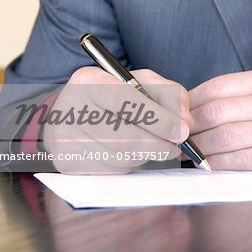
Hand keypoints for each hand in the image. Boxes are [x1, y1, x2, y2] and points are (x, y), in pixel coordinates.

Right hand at [44, 67, 192, 173]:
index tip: (183, 132)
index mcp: (89, 82)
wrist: (75, 113)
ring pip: (122, 157)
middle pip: (125, 136)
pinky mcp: (67, 162)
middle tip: (177, 146)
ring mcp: (65, 138)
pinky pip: (112, 170)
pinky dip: (129, 163)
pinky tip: (129, 151)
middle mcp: (71, 109)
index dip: (160, 120)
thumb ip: (169, 95)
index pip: (127, 102)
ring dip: (146, 155)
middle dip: (159, 144)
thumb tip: (185, 122)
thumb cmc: (116, 96)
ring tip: (151, 144)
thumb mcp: (142, 83)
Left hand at [189, 67, 251, 169]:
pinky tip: (210, 165)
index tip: (183, 111)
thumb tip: (220, 104)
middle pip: (214, 113)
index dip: (192, 101)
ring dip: (200, 147)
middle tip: (180, 135)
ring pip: (224, 138)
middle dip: (190, 126)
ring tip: (190, 152)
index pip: (217, 87)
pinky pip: (243, 161)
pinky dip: (220, 164)